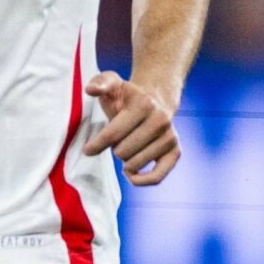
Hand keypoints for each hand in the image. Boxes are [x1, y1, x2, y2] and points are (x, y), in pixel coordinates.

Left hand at [82, 71, 179, 185]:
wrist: (155, 101)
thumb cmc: (126, 97)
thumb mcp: (112, 83)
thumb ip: (100, 83)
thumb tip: (91, 90)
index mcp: (143, 104)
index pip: (112, 134)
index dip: (95, 145)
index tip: (87, 150)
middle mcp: (160, 121)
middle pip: (122, 152)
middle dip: (115, 148)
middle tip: (119, 138)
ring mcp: (169, 137)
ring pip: (134, 165)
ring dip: (125, 160)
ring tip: (128, 146)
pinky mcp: (175, 152)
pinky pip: (156, 177)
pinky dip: (140, 180)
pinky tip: (130, 174)